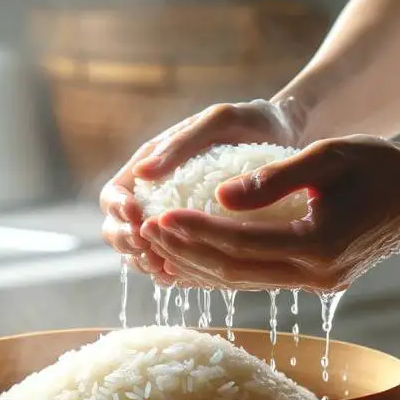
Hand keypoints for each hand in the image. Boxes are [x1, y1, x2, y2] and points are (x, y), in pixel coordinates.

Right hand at [99, 97, 308, 275]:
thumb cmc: (251, 123)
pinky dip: (171, 274)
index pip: (113, 195)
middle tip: (149, 248)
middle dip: (126, 242)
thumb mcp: (218, 122)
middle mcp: (157, 197)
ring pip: (140, 253)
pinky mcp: (198, 240)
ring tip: (165, 266)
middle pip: (118, 230)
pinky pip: (174, 264)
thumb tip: (141, 174)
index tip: (137, 216)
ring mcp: (175, 222)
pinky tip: (183, 277)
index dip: (116, 210)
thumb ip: (180, 144)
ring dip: (145, 263)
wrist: (286, 140)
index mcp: (151, 168)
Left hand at [140, 136, 399, 291]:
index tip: (160, 216)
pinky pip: (259, 280)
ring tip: (160, 245)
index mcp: (320, 245)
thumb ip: (275, 177)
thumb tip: (220, 195)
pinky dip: (224, 271)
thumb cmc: (379, 165)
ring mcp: (318, 285)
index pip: (241, 243)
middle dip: (187, 252)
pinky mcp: (317, 284)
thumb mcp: (329, 156)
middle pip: (236, 271)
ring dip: (199, 265)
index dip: (197, 232)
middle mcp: (317, 275)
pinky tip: (194, 259)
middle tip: (146, 232)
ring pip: (245, 282)